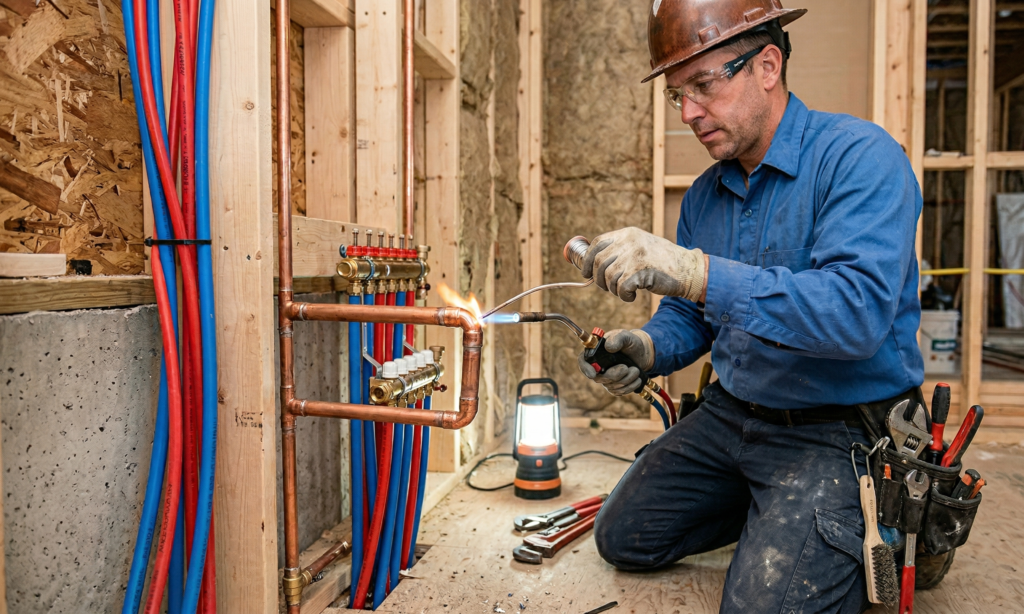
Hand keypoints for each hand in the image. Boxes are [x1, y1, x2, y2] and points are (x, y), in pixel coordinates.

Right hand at [577, 329, 654, 395]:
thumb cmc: (631, 343)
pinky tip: (636, 379)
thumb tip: (609, 347)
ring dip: (627, 379)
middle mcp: (598, 367)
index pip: (583, 361)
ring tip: (636, 370)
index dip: (585, 368)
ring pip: (611, 386)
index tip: (592, 374)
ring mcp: (605, 378)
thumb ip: (618, 338)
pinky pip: (619, 392)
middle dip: (615, 375)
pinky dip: (630, 386)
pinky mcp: (614, 386)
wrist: (641, 354)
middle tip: (627, 368)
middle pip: (599, 378)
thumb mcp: (626, 337)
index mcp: (596, 352)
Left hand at [582, 227, 705, 302]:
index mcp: (628, 234)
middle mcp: (630, 241)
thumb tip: (591, 262)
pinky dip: (624, 296)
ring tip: (625, 291)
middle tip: (608, 287)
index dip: (586, 260)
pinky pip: (621, 288)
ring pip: (609, 277)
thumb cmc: (663, 262)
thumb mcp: (640, 247)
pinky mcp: (641, 271)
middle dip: (599, 279)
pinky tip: (632, 296)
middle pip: (598, 262)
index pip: (597, 243)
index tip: (585, 273)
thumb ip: (620, 250)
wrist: (688, 270)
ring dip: (613, 289)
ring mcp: (635, 255)